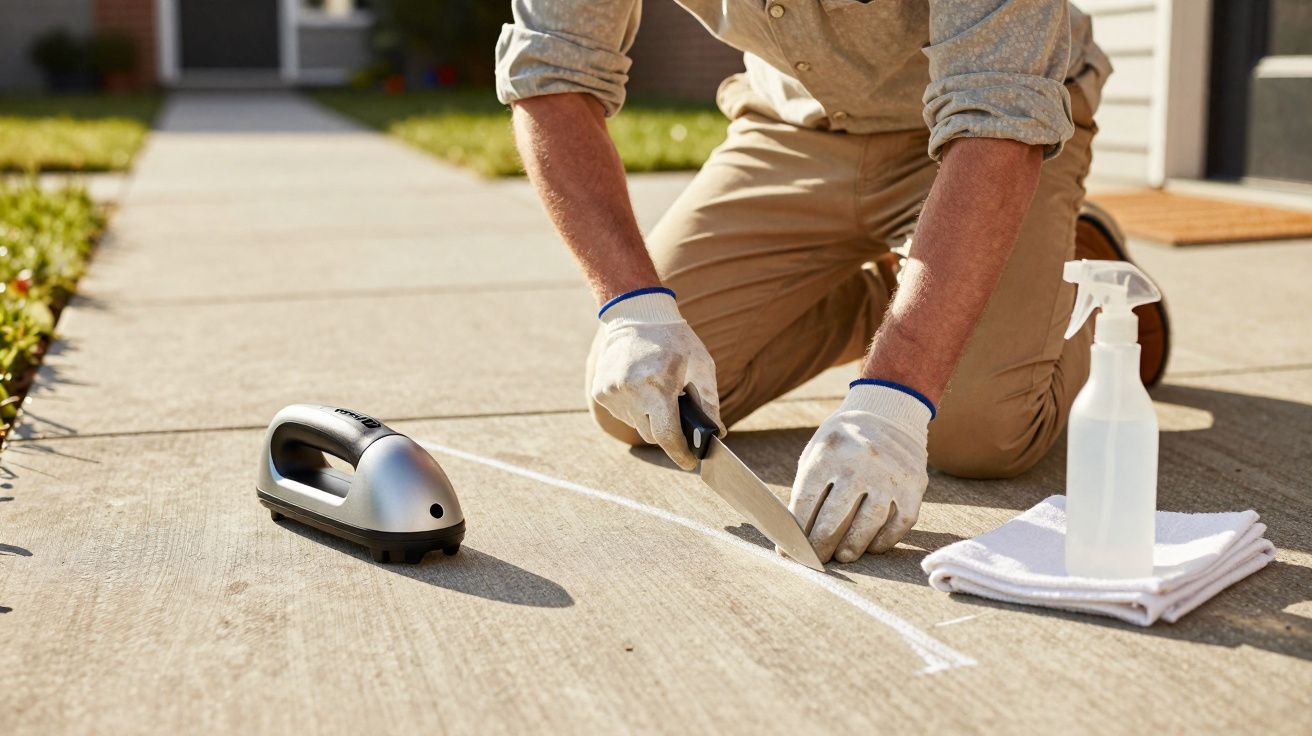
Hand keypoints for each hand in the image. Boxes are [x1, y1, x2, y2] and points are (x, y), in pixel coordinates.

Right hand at [590, 290, 724, 469]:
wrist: (636, 314)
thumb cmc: (675, 340)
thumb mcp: (701, 366)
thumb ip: (709, 402)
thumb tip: (715, 434)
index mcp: (658, 384)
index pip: (667, 435)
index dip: (680, 453)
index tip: (690, 462)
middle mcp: (630, 390)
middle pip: (653, 434)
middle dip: (668, 430)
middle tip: (677, 409)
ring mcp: (612, 392)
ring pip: (637, 425)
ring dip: (650, 417)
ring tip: (657, 390)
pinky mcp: (600, 391)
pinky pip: (623, 414)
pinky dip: (635, 408)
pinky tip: (640, 386)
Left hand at [788, 383, 930, 562]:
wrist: (888, 412)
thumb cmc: (843, 442)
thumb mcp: (817, 453)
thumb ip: (806, 490)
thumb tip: (795, 536)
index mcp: (829, 453)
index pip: (806, 503)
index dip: (796, 532)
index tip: (790, 550)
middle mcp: (860, 464)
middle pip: (835, 518)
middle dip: (821, 545)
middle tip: (817, 560)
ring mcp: (890, 476)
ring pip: (868, 524)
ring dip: (853, 547)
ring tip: (843, 556)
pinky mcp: (914, 487)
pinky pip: (898, 524)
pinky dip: (884, 540)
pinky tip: (871, 545)